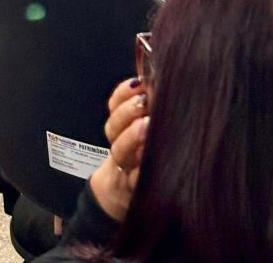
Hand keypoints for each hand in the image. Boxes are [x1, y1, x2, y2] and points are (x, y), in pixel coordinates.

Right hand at [88, 78, 150, 223]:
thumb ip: (145, 104)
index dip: (123, 93)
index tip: (139, 83)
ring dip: (131, 138)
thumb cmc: (141, 155)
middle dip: (127, 112)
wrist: (122, 195)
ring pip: (120, 151)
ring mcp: (126, 168)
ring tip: (147, 126)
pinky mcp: (135, 188)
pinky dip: (139, 171)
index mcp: (120, 126)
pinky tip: (148, 161)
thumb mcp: (141, 128)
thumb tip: (158, 76)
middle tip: (145, 102)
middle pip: (114, 126)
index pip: (115, 104)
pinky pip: (134, 180)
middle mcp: (120, 145)